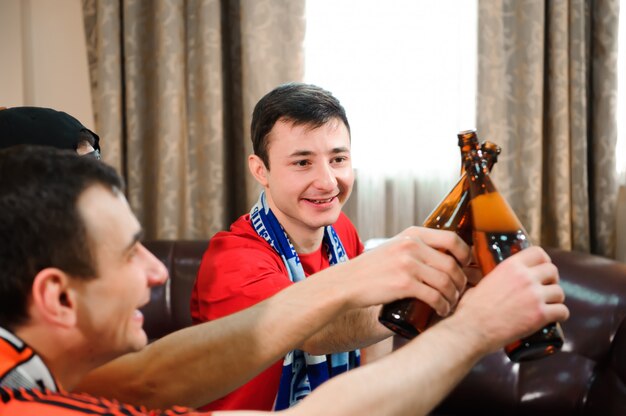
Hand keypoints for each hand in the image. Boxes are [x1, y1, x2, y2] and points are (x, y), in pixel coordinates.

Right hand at [339, 227, 470, 316]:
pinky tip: (442, 310)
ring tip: (450, 304)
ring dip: (453, 297)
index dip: (465, 255)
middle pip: (452, 265)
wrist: (346, 283)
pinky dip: (443, 306)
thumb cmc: (371, 269)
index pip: (452, 239)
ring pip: (446, 282)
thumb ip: (415, 247)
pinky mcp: (404, 284)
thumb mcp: (394, 247)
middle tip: (460, 292)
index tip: (467, 267)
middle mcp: (411, 246)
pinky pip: (434, 297)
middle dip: (461, 282)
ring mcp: (407, 264)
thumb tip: (445, 257)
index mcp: (412, 234)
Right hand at [451, 246, 568, 353]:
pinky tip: (552, 318)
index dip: (543, 261)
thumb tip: (502, 278)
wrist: (471, 329)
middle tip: (544, 289)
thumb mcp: (484, 280)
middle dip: (551, 280)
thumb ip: (499, 275)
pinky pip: (563, 311)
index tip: (541, 268)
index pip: (539, 253)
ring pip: (560, 292)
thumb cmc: (472, 308)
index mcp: (510, 265)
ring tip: (546, 305)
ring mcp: (534, 296)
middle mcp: (525, 277)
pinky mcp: (540, 315)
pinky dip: (560, 315)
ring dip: (555, 299)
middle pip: (553, 270)